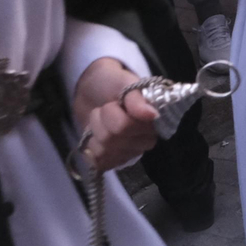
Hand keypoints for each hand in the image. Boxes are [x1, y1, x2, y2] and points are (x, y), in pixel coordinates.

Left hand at [72, 57, 159, 171]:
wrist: (94, 90)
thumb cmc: (113, 83)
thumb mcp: (125, 83)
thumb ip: (137, 99)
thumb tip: (152, 115)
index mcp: (153, 121)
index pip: (125, 127)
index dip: (113, 113)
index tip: (116, 102)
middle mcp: (146, 141)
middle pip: (112, 139)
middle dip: (102, 120)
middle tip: (107, 108)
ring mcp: (130, 153)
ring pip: (103, 150)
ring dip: (96, 130)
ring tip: (102, 119)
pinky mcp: (115, 162)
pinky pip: (98, 160)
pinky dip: (92, 145)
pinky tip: (98, 135)